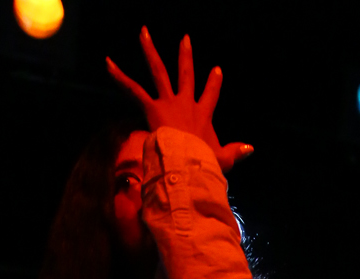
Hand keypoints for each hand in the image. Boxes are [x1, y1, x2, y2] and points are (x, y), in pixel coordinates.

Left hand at [106, 29, 252, 173]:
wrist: (189, 164)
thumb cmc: (204, 166)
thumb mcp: (222, 159)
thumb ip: (234, 153)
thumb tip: (251, 148)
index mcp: (202, 116)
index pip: (209, 96)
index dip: (213, 84)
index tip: (216, 70)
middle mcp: (185, 104)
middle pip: (186, 75)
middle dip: (185, 57)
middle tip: (185, 40)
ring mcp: (169, 102)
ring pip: (158, 71)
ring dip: (150, 50)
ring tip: (143, 32)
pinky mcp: (152, 107)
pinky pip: (133, 89)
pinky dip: (119, 77)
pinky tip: (108, 63)